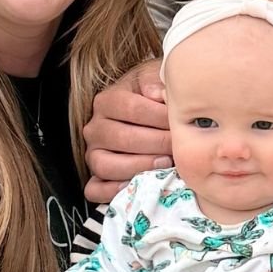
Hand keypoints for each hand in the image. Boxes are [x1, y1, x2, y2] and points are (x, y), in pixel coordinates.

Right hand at [82, 60, 171, 203]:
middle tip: (178, 146)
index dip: (158, 116)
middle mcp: (95, 128)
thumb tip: (159, 95)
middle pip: (121, 138)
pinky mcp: (96, 177)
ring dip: (138, 167)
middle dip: (155, 143)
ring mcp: (93, 154)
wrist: (149, 112)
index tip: (179, 121)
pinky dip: (113, 191)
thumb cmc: (155, 96)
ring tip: (164, 164)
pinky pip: (95, 189)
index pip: (131, 108)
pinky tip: (139, 185)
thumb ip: (158, 83)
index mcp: (107, 101)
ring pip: (105, 165)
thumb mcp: (156, 80)